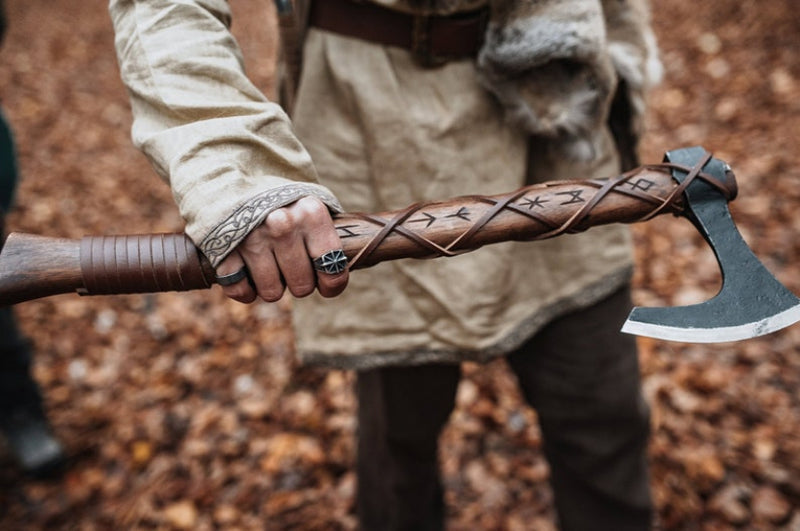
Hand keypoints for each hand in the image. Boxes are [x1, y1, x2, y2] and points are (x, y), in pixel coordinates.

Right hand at [215, 196, 348, 302]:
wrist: (232, 172)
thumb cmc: (281, 198)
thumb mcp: (309, 204)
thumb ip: (325, 235)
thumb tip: (337, 272)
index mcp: (311, 213)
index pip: (332, 269)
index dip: (331, 283)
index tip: (326, 281)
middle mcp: (283, 225)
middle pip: (302, 286)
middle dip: (300, 283)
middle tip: (293, 267)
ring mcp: (252, 238)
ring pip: (272, 292)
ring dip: (273, 285)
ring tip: (270, 265)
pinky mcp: (224, 248)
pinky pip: (241, 290)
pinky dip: (245, 289)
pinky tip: (248, 274)